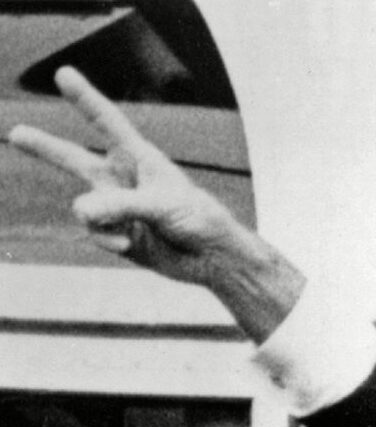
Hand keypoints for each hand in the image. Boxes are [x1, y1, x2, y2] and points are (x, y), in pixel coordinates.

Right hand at [7, 66, 303, 340]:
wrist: (212, 259)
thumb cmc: (199, 220)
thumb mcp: (162, 205)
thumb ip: (121, 205)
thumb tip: (81, 210)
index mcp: (139, 159)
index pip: (107, 123)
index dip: (84, 98)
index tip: (64, 74)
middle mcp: (122, 180)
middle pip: (74, 159)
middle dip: (44, 148)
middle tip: (15, 133)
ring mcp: (116, 208)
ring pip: (82, 208)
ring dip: (99, 221)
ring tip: (127, 233)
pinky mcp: (115, 234)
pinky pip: (93, 233)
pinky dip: (107, 241)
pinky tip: (129, 247)